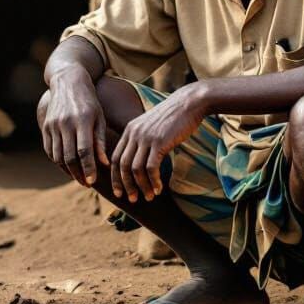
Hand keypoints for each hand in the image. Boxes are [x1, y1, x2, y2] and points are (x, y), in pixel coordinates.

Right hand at [37, 68, 108, 185]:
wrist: (68, 81)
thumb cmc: (89, 101)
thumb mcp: (99, 117)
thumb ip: (100, 140)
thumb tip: (105, 164)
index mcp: (82, 120)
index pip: (84, 151)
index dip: (88, 168)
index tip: (92, 181)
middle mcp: (65, 123)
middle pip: (69, 156)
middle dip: (78, 174)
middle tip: (87, 183)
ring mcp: (53, 124)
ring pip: (58, 156)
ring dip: (67, 170)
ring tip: (79, 177)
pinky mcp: (45, 126)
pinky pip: (49, 150)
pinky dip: (58, 161)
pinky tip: (68, 167)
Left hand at [111, 84, 207, 202]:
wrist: (189, 103)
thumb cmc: (173, 117)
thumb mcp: (151, 126)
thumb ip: (143, 139)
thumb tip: (140, 161)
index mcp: (130, 130)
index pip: (115, 157)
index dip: (115, 177)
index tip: (119, 192)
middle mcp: (134, 133)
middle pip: (122, 165)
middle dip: (125, 185)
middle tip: (131, 200)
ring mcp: (146, 137)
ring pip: (135, 169)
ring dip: (141, 186)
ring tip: (148, 197)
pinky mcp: (159, 142)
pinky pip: (151, 168)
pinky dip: (153, 181)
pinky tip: (159, 188)